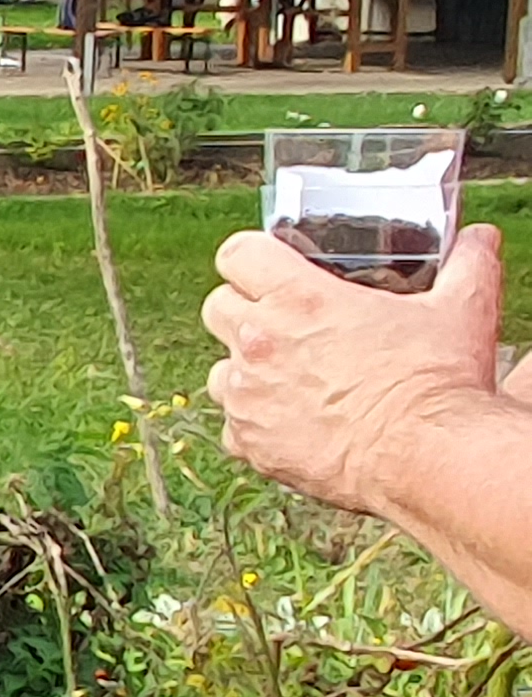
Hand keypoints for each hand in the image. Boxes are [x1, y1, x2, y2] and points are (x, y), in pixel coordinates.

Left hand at [203, 221, 506, 514]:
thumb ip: (467, 265)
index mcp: (299, 299)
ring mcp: (248, 395)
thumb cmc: (438, 383)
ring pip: (219, 368)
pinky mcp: (249, 442)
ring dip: (244, 369)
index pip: (237, 253)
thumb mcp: (462, 309)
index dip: (252, 256)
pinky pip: (232, 424)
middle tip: (285, 321)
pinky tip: (292, 422)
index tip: (272, 267)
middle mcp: (260, 342)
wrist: (426, 457)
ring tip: (290, 376)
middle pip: (217, 306)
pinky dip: (255, 423)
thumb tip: (480, 238)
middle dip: (244, 308)